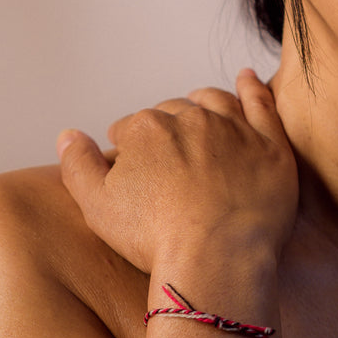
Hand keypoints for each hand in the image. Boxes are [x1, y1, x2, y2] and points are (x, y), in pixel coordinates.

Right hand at [57, 68, 298, 274]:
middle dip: (166, 126)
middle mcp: (191, 117)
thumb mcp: (97, 205)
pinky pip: (262, 104)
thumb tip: (68, 135)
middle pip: (174, 113)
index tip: (132, 165)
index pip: (131, 128)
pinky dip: (253, 88)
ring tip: (199, 111)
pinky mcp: (270, 145)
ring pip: (215, 102)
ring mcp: (234, 129)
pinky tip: (247, 78)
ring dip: (204, 102)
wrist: (215, 258)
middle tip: (167, 154)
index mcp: (147, 128)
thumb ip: (77, 164)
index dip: (128, 146)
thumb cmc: (155, 237)